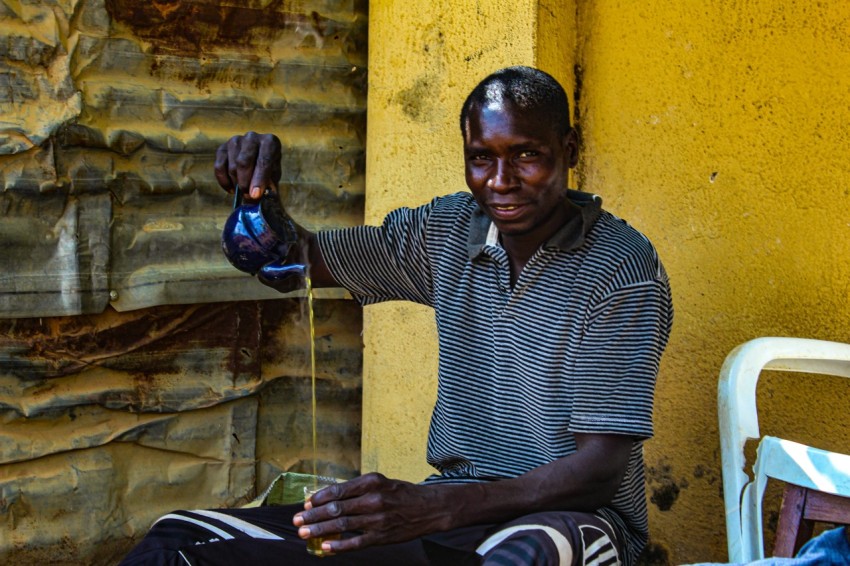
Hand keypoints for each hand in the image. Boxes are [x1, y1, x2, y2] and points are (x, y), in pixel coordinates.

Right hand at [214, 132, 281, 200]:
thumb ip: (268, 185)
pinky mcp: (223, 148)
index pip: (264, 160)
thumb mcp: (274, 177)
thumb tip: (256, 195)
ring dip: (236, 183)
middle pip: (243, 162)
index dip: (259, 179)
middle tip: (247, 197)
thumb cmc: (269, 170)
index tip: (255, 194)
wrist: (258, 163)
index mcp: (270, 142)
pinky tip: (232, 189)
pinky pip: (219, 167)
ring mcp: (236, 141)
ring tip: (243, 192)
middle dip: (244, 183)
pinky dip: (224, 181)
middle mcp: (252, 137)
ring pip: (232, 166)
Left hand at [293, 473, 452, 553]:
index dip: (319, 498)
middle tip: (297, 520)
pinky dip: (339, 545)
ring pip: (342, 525)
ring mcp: (377, 519)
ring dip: (320, 529)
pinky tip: (325, 547)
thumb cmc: (401, 494)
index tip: (307, 504)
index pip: (338, 490)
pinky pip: (356, 542)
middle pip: (336, 508)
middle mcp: (373, 499)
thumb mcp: (380, 482)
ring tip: (304, 533)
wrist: (429, 508)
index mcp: (371, 482)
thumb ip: (357, 489)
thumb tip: (330, 498)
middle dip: (313, 515)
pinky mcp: (382, 536)